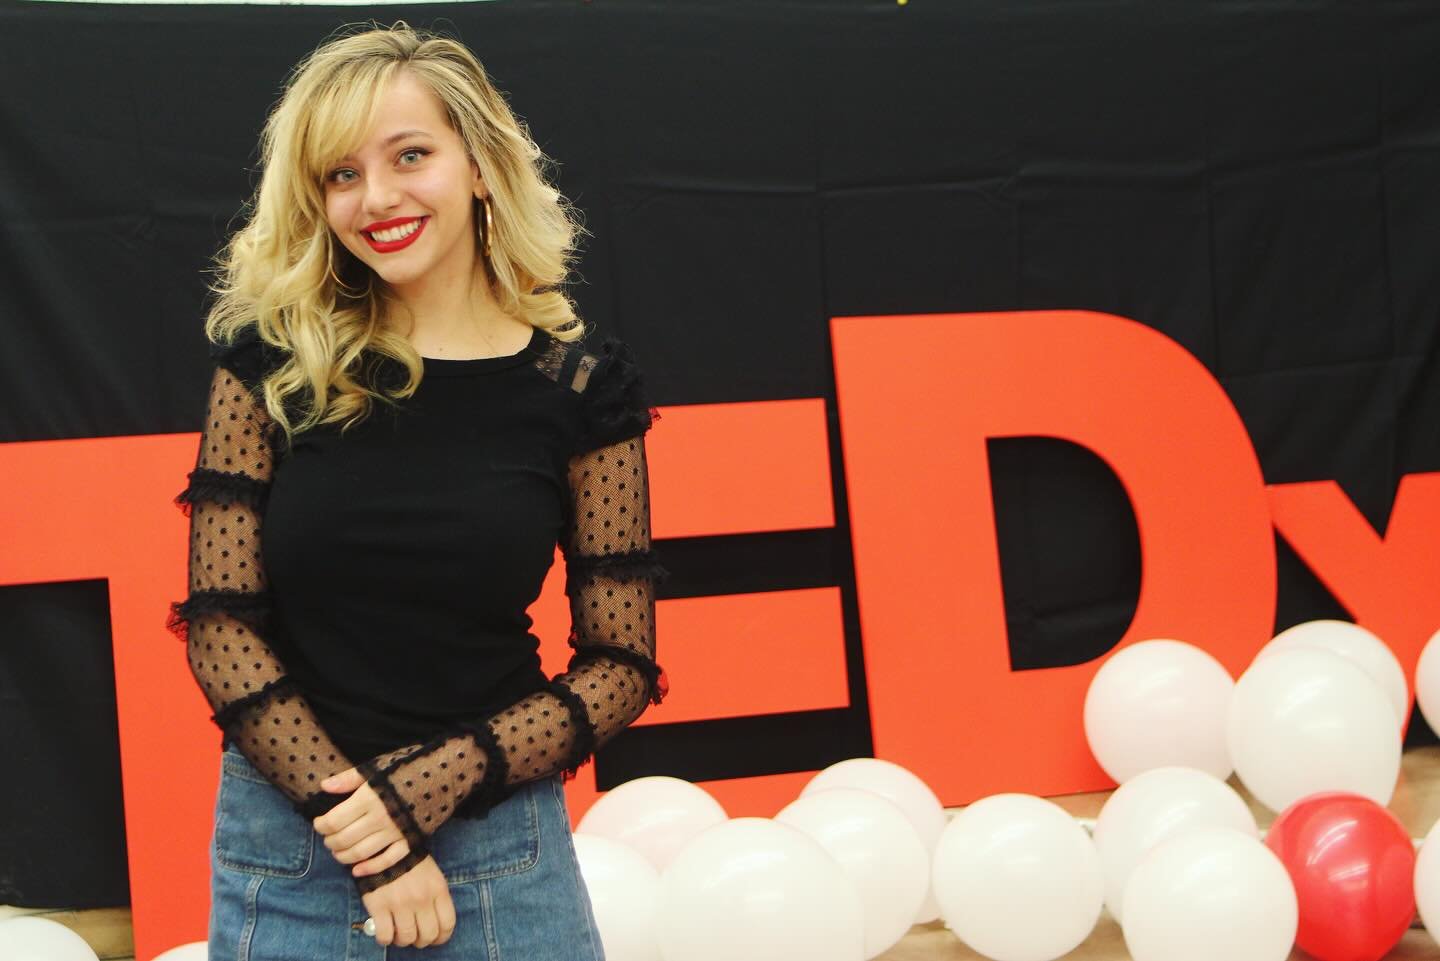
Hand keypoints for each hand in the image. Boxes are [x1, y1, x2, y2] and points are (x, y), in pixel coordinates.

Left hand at [313, 765, 412, 879]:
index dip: (321, 825)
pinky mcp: (410, 841)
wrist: (444, 774)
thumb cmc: (407, 768)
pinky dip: (370, 868)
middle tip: (327, 838)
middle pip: (343, 839)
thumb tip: (324, 786)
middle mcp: (379, 818)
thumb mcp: (376, 767)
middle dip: (330, 841)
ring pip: (360, 853)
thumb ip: (349, 779)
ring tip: (338, 852)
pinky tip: (357, 870)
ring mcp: (395, 832)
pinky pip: (387, 860)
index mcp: (368, 798)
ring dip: (344, 856)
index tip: (319, 823)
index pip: (333, 820)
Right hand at [360, 853, 456, 947]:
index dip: (442, 937)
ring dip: (403, 940)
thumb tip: (435, 922)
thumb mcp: (432, 873)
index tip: (435, 938)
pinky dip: (385, 939)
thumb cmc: (409, 859)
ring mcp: (400, 903)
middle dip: (422, 940)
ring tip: (399, 933)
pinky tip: (385, 932)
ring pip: (407, 938)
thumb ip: (436, 896)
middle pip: (428, 935)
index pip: (447, 924)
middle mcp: (422, 898)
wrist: (383, 844)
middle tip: (415, 936)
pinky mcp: (379, 906)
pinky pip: (385, 935)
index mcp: (438, 889)